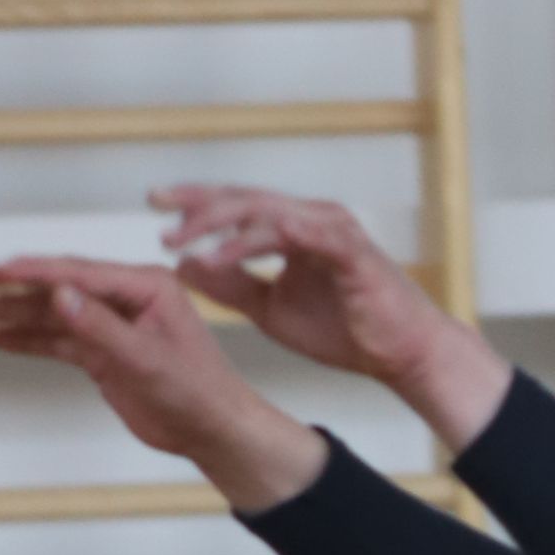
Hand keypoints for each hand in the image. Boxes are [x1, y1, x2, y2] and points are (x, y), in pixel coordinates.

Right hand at [0, 256, 321, 509]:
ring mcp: (116, 327)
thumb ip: (101, 326)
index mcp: (147, 286)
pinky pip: (63, 342)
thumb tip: (59, 294)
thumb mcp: (146, 358)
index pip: (81, 273)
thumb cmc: (198, 391)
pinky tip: (3, 339)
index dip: (36, 271)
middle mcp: (129, 300)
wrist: (214, 430)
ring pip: (57, 316)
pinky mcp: (107, 354)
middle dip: (18, 290)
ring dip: (18, 316)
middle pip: (62, 289)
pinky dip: (33, 341)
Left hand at [150, 187, 508, 445]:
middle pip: (245, 199)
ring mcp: (331, 229)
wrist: (400, 355)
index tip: (155, 205)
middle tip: (159, 214)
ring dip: (221, 225)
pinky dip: (260, 242)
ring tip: (186, 242)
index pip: (236, 206)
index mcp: (293, 228)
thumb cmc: (345, 330)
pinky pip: (298, 236)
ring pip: (266, 212)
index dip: (195, 203)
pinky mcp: (349, 250)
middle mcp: (310, 218)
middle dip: (198, 205)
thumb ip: (231, 286)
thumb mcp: (271, 309)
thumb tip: (184, 266)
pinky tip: (227, 252)